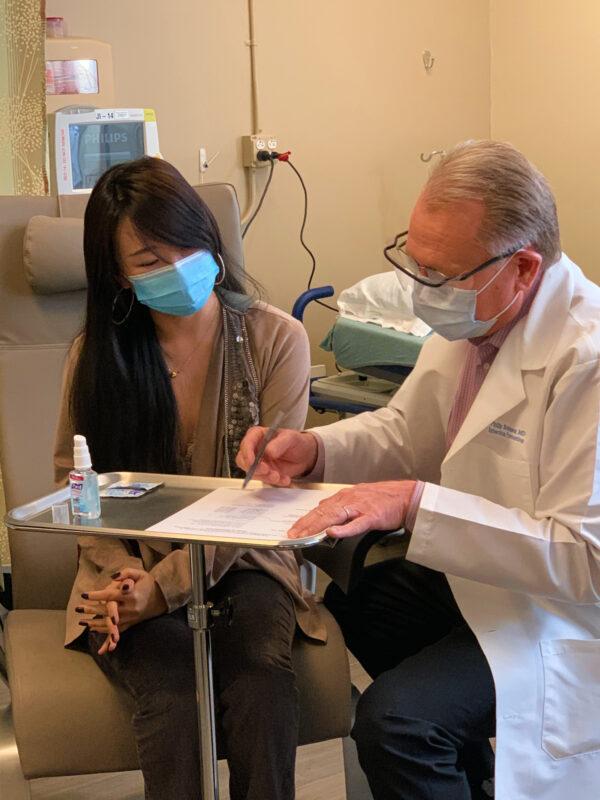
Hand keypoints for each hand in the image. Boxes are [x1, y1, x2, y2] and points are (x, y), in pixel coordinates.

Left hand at [78, 568, 166, 653]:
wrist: (161, 598)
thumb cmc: (148, 583)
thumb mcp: (139, 574)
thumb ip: (126, 573)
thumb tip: (112, 577)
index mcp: (131, 595)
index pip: (110, 595)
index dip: (97, 595)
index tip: (84, 595)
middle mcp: (130, 608)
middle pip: (107, 610)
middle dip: (91, 609)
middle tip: (77, 608)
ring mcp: (131, 618)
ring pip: (109, 623)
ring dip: (94, 623)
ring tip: (81, 622)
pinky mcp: (131, 623)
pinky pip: (116, 630)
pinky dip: (104, 632)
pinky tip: (93, 630)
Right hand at [236, 427, 318, 485]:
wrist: (304, 455)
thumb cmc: (295, 442)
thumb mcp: (291, 438)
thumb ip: (279, 443)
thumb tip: (268, 452)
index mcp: (258, 435)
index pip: (246, 443)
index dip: (247, 453)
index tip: (252, 462)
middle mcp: (255, 449)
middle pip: (243, 460)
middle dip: (254, 468)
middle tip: (267, 470)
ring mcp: (258, 462)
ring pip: (252, 473)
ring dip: (265, 477)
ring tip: (279, 476)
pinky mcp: (264, 473)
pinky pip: (264, 480)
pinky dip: (275, 482)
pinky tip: (285, 479)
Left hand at [287, 480, 416, 539]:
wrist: (406, 496)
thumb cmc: (384, 499)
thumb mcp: (358, 499)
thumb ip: (341, 506)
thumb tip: (325, 514)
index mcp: (345, 496)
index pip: (320, 508)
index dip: (305, 519)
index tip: (294, 529)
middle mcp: (349, 499)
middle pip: (322, 512)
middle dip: (305, 525)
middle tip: (292, 535)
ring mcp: (360, 507)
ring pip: (334, 517)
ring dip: (317, 526)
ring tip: (305, 535)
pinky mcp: (372, 516)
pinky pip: (356, 524)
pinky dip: (344, 529)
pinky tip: (333, 533)